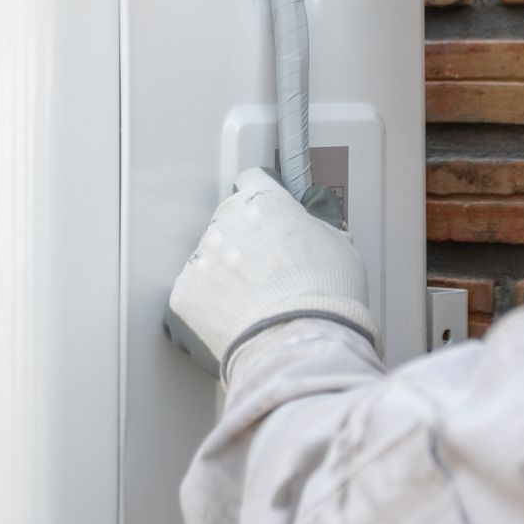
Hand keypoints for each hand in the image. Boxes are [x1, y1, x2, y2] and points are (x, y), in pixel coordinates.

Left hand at [166, 169, 376, 381]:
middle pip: (229, 223)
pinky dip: (210, 307)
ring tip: (256, 304)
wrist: (299, 341)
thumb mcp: (339, 246)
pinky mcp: (184, 293)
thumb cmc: (325, 296)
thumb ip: (315, 228)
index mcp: (263, 202)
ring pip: (210, 260)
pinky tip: (237, 320)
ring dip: (226, 276)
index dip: (263, 201)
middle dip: (244, 244)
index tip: (267, 215)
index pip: (252, 182)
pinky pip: (194, 295)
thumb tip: (311, 230)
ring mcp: (201, 258)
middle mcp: (226, 221)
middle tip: (268, 274)